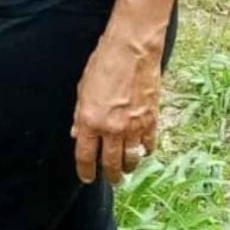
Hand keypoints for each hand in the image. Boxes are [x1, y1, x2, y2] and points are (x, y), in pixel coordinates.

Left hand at [71, 31, 162, 184]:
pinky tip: (142, 151)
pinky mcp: (152, 120)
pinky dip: (145, 150)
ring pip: (132, 158)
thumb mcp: (82, 89)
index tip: (87, 177)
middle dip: (111, 175)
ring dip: (129, 167)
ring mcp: (134, 126)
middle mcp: (112, 128)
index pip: (86, 156)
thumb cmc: (103, 64)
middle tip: (111, 179)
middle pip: (111, 163)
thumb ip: (80, 116)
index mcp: (91, 120)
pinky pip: (148, 144)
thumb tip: (77, 134)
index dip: (86, 170)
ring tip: (126, 169)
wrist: (132, 50)